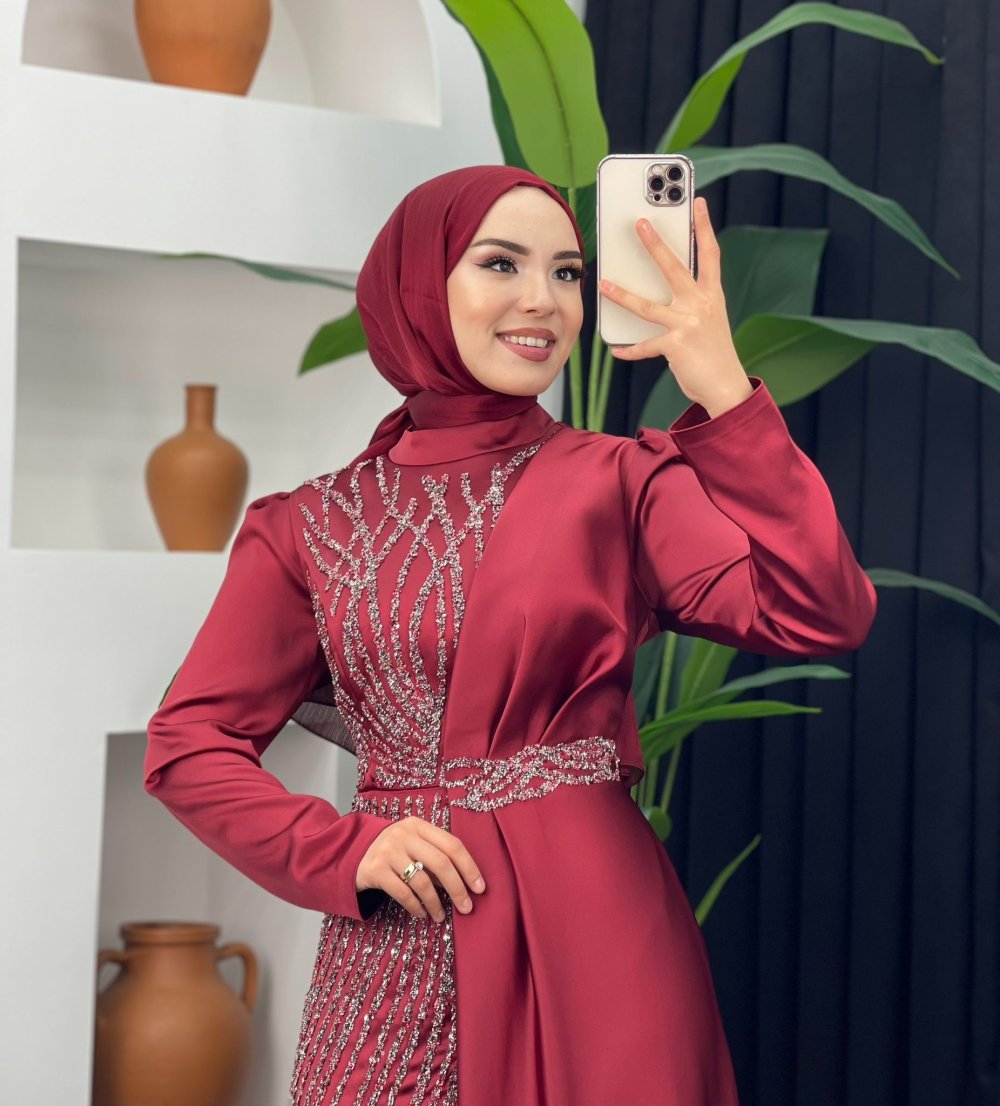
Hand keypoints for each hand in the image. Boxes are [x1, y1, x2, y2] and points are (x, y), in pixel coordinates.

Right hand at [356, 816, 486, 922]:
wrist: (354, 851)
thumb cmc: (395, 850)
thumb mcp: (414, 843)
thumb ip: (435, 856)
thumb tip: (465, 883)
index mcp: (419, 825)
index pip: (452, 845)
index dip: (469, 867)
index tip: (480, 888)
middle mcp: (404, 835)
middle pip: (441, 863)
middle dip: (457, 888)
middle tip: (467, 908)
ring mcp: (388, 851)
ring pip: (422, 881)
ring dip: (436, 903)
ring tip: (441, 916)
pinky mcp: (375, 870)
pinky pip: (403, 893)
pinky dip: (416, 906)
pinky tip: (422, 913)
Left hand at [598, 196, 752, 417]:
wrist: (727, 386)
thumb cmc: (714, 351)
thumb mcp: (708, 319)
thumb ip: (690, 302)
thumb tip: (659, 289)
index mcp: (712, 295)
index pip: (710, 253)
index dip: (704, 227)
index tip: (698, 202)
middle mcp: (701, 305)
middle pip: (674, 268)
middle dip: (655, 244)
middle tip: (640, 223)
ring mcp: (688, 325)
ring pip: (648, 306)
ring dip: (622, 295)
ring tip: (604, 284)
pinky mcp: (676, 346)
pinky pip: (645, 346)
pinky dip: (629, 349)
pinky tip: (615, 349)